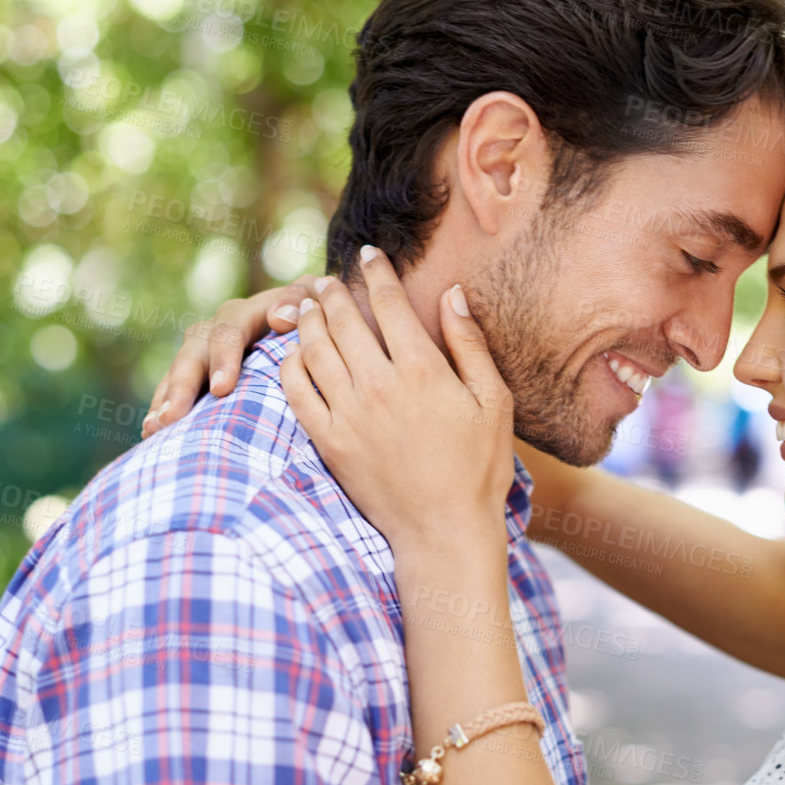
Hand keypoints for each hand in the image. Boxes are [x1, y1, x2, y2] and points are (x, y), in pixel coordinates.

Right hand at [140, 276, 320, 437]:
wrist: (315, 336)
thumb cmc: (319, 320)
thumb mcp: (315, 303)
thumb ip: (303, 299)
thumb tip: (279, 316)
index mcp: (249, 313)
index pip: (230, 329)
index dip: (223, 357)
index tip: (221, 389)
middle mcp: (220, 330)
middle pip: (193, 352)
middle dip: (182, 386)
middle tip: (172, 417)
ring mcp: (206, 352)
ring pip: (178, 372)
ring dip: (166, 399)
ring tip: (155, 429)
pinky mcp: (199, 374)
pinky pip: (174, 389)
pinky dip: (164, 408)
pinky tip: (153, 434)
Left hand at [282, 245, 514, 549]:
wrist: (444, 531)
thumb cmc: (480, 468)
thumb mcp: (494, 402)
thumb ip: (469, 344)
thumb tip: (452, 293)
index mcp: (423, 370)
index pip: (389, 304)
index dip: (376, 272)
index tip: (367, 253)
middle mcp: (380, 386)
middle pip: (343, 320)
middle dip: (332, 292)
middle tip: (325, 279)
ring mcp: (349, 415)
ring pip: (315, 350)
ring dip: (308, 321)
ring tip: (306, 306)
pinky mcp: (329, 443)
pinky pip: (297, 393)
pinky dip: (290, 365)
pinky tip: (293, 354)